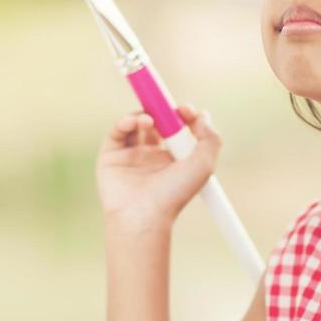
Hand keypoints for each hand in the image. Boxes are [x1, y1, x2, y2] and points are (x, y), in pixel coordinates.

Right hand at [95, 102, 220, 226]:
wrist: (143, 214)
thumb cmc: (174, 194)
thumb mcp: (203, 166)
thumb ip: (209, 139)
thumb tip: (203, 115)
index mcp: (172, 160)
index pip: (176, 128)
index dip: (180, 115)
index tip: (185, 109)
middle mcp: (151, 157)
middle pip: (155, 122)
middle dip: (160, 109)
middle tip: (164, 105)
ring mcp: (130, 156)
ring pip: (135, 123)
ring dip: (144, 114)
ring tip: (149, 120)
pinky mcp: (111, 156)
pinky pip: (117, 131)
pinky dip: (125, 120)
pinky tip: (135, 121)